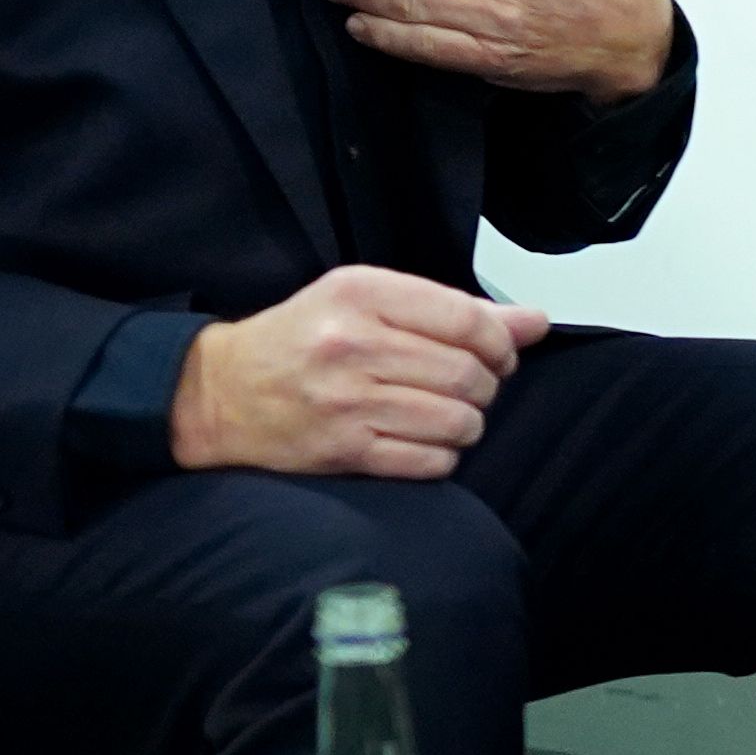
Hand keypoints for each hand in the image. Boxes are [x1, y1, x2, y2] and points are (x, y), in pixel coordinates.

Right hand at [169, 266, 552, 478]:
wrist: (220, 392)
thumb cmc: (303, 340)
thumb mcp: (369, 301)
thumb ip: (454, 311)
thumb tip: (535, 322)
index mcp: (362, 293)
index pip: (467, 319)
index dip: (500, 343)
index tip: (497, 354)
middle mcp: (354, 344)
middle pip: (469, 374)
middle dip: (486, 386)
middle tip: (471, 387)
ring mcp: (347, 401)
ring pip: (457, 421)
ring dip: (468, 424)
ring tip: (447, 415)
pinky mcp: (343, 451)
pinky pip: (429, 461)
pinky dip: (442, 456)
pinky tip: (423, 441)